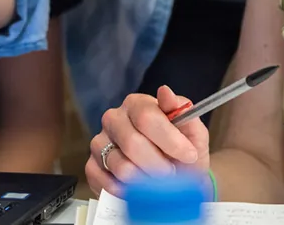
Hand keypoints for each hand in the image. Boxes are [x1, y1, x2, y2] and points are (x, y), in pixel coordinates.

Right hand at [86, 86, 210, 196]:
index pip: (147, 117)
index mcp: (136, 104)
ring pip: (121, 166)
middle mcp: (113, 118)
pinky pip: (105, 182)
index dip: (170, 139)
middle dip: (158, 164)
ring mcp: (99, 142)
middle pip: (132, 143)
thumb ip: (183, 111)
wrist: (176, 179)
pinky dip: (126, 191)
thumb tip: (165, 92)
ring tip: (157, 182)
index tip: (189, 155)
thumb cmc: (182, 152)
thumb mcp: (192, 132)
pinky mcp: (92, 166)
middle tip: (172, 173)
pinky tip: (138, 190)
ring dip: (145, 181)